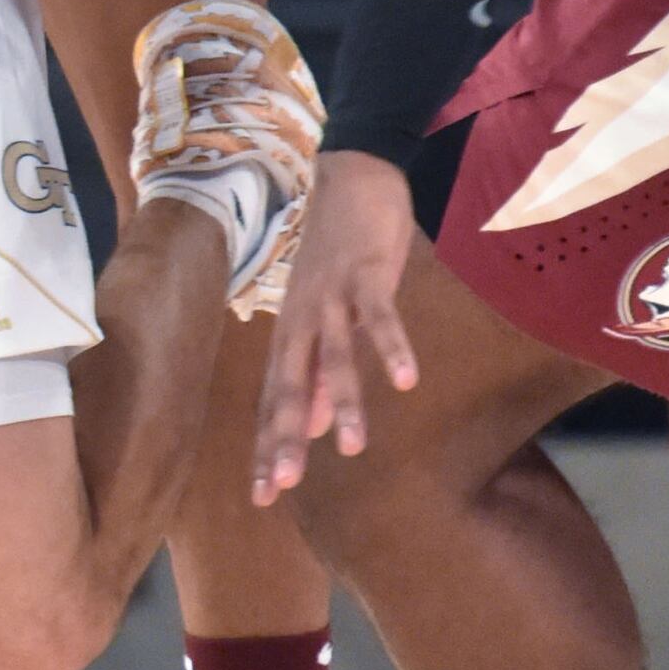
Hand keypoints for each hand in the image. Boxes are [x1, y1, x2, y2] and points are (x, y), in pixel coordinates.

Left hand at [250, 150, 422, 504]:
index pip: (273, 399)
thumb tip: (315, 424)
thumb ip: (319, 372)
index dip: (267, 445)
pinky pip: (379, 316)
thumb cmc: (338, 253)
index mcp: (292, 333)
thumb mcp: (325, 317)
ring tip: (351, 446)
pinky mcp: (366, 273)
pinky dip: (391, 346)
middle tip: (283, 484)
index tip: (262, 495)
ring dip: (343, 399)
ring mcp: (332, 295)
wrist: (351, 175)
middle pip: (289, 385)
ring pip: (333, 355)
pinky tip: (406, 379)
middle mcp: (302, 318)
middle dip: (285, 436)